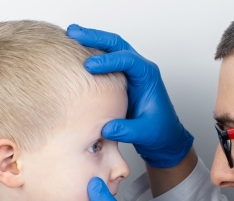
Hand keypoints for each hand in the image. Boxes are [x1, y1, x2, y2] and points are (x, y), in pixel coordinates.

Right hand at [67, 24, 193, 167]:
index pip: (128, 60)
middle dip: (95, 37)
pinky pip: (103, 59)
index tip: (90, 66)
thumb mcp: (145, 133)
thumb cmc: (159, 131)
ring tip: (70, 34)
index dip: (109, 60)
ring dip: (90, 40)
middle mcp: (138, 69)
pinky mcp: (118, 77)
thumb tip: (106, 128)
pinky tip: (73, 50)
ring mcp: (128, 71)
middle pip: (117, 44)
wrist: (163, 134)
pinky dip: (89, 52)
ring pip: (109, 48)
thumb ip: (127, 130)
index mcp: (147, 76)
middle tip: (74, 33)